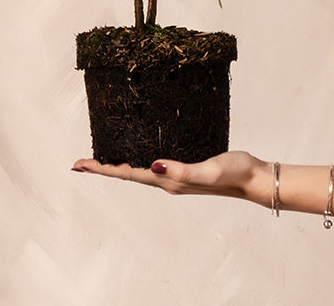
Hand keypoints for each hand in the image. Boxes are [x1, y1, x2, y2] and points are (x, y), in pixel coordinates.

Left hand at [71, 150, 270, 205]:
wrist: (253, 177)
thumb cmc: (234, 172)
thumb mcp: (208, 170)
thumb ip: (182, 171)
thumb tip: (152, 166)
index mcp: (169, 181)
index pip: (128, 174)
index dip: (103, 169)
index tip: (80, 165)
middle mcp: (168, 180)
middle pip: (127, 174)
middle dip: (103, 168)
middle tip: (80, 164)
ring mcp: (175, 175)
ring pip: (138, 170)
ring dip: (118, 166)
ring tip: (101, 159)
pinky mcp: (184, 167)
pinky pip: (153, 164)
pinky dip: (137, 160)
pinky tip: (137, 153)